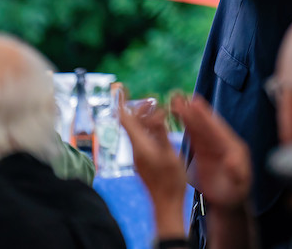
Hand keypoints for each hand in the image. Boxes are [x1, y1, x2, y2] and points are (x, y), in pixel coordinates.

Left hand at [118, 91, 185, 239]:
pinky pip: (142, 139)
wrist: (166, 203)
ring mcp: (139, 156)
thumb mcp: (169, 153)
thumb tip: (156, 113)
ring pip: (137, 131)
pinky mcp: (144, 161)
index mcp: (140, 145)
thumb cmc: (170, 180)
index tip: (120, 88)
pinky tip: (159, 129)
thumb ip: (161, 132)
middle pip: (131, 124)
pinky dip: (148, 129)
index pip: (126, 119)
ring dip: (144, 118)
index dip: (122, 103)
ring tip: (158, 111)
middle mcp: (136, 149)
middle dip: (138, 109)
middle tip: (151, 100)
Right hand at [172, 93, 251, 209]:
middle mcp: (222, 141)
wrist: (228, 200)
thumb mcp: (239, 184)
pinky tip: (178, 114)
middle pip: (207, 124)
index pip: (217, 129)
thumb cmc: (235, 192)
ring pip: (199, 127)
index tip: (196, 104)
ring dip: (188, 114)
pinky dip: (186, 124)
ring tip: (176, 101)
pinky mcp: (203, 150)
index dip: (206, 117)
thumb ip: (237, 172)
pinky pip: (194, 134)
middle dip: (195, 111)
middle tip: (182, 97)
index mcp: (233, 146)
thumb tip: (232, 163)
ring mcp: (212, 145)